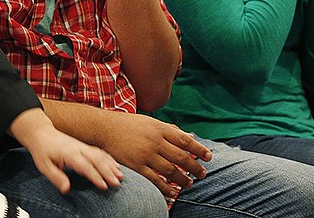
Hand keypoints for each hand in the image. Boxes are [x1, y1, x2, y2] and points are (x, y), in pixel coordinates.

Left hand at [9, 108, 122, 193]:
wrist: (42, 133)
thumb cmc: (42, 150)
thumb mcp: (44, 166)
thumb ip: (56, 177)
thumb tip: (66, 189)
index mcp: (69, 154)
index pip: (85, 166)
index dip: (95, 176)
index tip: (104, 186)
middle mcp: (79, 148)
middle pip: (97, 160)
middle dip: (108, 172)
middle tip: (117, 183)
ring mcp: (82, 146)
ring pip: (100, 155)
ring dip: (111, 165)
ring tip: (120, 175)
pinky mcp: (84, 146)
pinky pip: (99, 151)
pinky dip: (108, 158)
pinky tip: (114, 165)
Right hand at [95, 111, 211, 197]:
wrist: (104, 128)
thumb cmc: (129, 124)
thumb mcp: (151, 121)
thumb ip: (170, 129)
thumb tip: (189, 136)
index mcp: (160, 128)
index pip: (185, 140)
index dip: (199, 149)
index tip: (208, 157)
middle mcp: (155, 141)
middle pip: (180, 156)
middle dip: (194, 167)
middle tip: (202, 174)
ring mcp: (145, 154)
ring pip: (170, 170)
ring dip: (182, 179)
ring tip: (189, 184)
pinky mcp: (136, 165)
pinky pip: (154, 179)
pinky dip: (165, 188)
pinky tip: (172, 193)